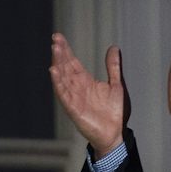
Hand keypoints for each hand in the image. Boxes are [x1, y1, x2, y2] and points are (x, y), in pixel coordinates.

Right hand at [48, 34, 127, 155]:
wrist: (115, 134)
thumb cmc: (114, 112)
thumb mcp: (116, 84)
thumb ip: (113, 67)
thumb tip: (113, 48)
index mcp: (85, 82)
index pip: (72, 63)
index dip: (66, 50)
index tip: (59, 37)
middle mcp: (77, 89)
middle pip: (66, 68)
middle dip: (60, 53)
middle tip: (55, 39)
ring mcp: (74, 98)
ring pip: (63, 78)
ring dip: (58, 64)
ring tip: (55, 50)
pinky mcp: (73, 109)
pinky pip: (64, 94)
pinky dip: (58, 83)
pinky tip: (54, 71)